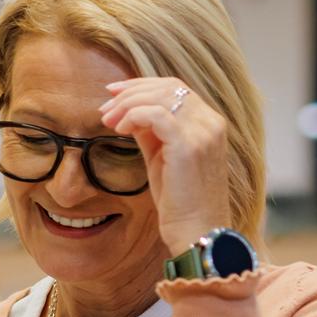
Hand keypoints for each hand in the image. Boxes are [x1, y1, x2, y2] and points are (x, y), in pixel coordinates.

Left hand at [100, 76, 231, 256]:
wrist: (196, 230)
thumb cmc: (179, 200)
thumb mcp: (162, 157)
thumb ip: (150, 131)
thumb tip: (127, 112)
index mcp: (209, 122)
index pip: (175, 87)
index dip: (141, 85)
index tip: (113, 93)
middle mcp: (211, 122)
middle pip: (167, 87)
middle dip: (130, 93)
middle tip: (104, 108)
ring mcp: (203, 131)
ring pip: (160, 96)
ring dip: (128, 104)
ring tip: (108, 121)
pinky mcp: (188, 144)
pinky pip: (155, 114)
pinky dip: (133, 116)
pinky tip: (120, 130)